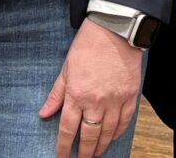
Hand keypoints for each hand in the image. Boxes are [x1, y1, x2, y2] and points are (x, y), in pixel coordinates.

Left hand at [39, 19, 142, 157]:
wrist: (114, 30)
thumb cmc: (88, 45)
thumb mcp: (66, 68)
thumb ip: (56, 94)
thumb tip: (44, 113)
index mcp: (77, 95)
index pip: (68, 129)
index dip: (64, 147)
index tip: (62, 156)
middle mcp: (96, 102)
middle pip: (89, 136)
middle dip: (84, 152)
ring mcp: (115, 100)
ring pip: (108, 132)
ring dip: (101, 146)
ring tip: (97, 153)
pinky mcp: (130, 96)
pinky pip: (125, 121)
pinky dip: (119, 132)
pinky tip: (113, 137)